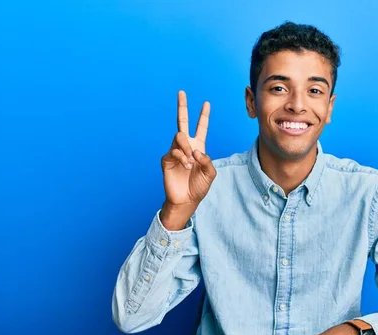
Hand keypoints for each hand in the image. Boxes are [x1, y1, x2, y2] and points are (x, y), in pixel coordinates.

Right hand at [160, 91, 215, 225]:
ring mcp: (175, 152)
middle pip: (182, 122)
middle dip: (182, 107)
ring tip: (190, 162)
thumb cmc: (199, 187)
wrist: (186, 200)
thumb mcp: (210, 173)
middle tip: (181, 92)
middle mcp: (186, 146)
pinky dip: (182, 158)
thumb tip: (195, 150)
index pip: (201, 128)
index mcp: (198, 147)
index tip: (206, 103)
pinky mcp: (167, 160)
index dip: (203, 116)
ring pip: (179, 137)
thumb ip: (206, 160)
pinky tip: (186, 166)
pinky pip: (173, 151)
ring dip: (186, 148)